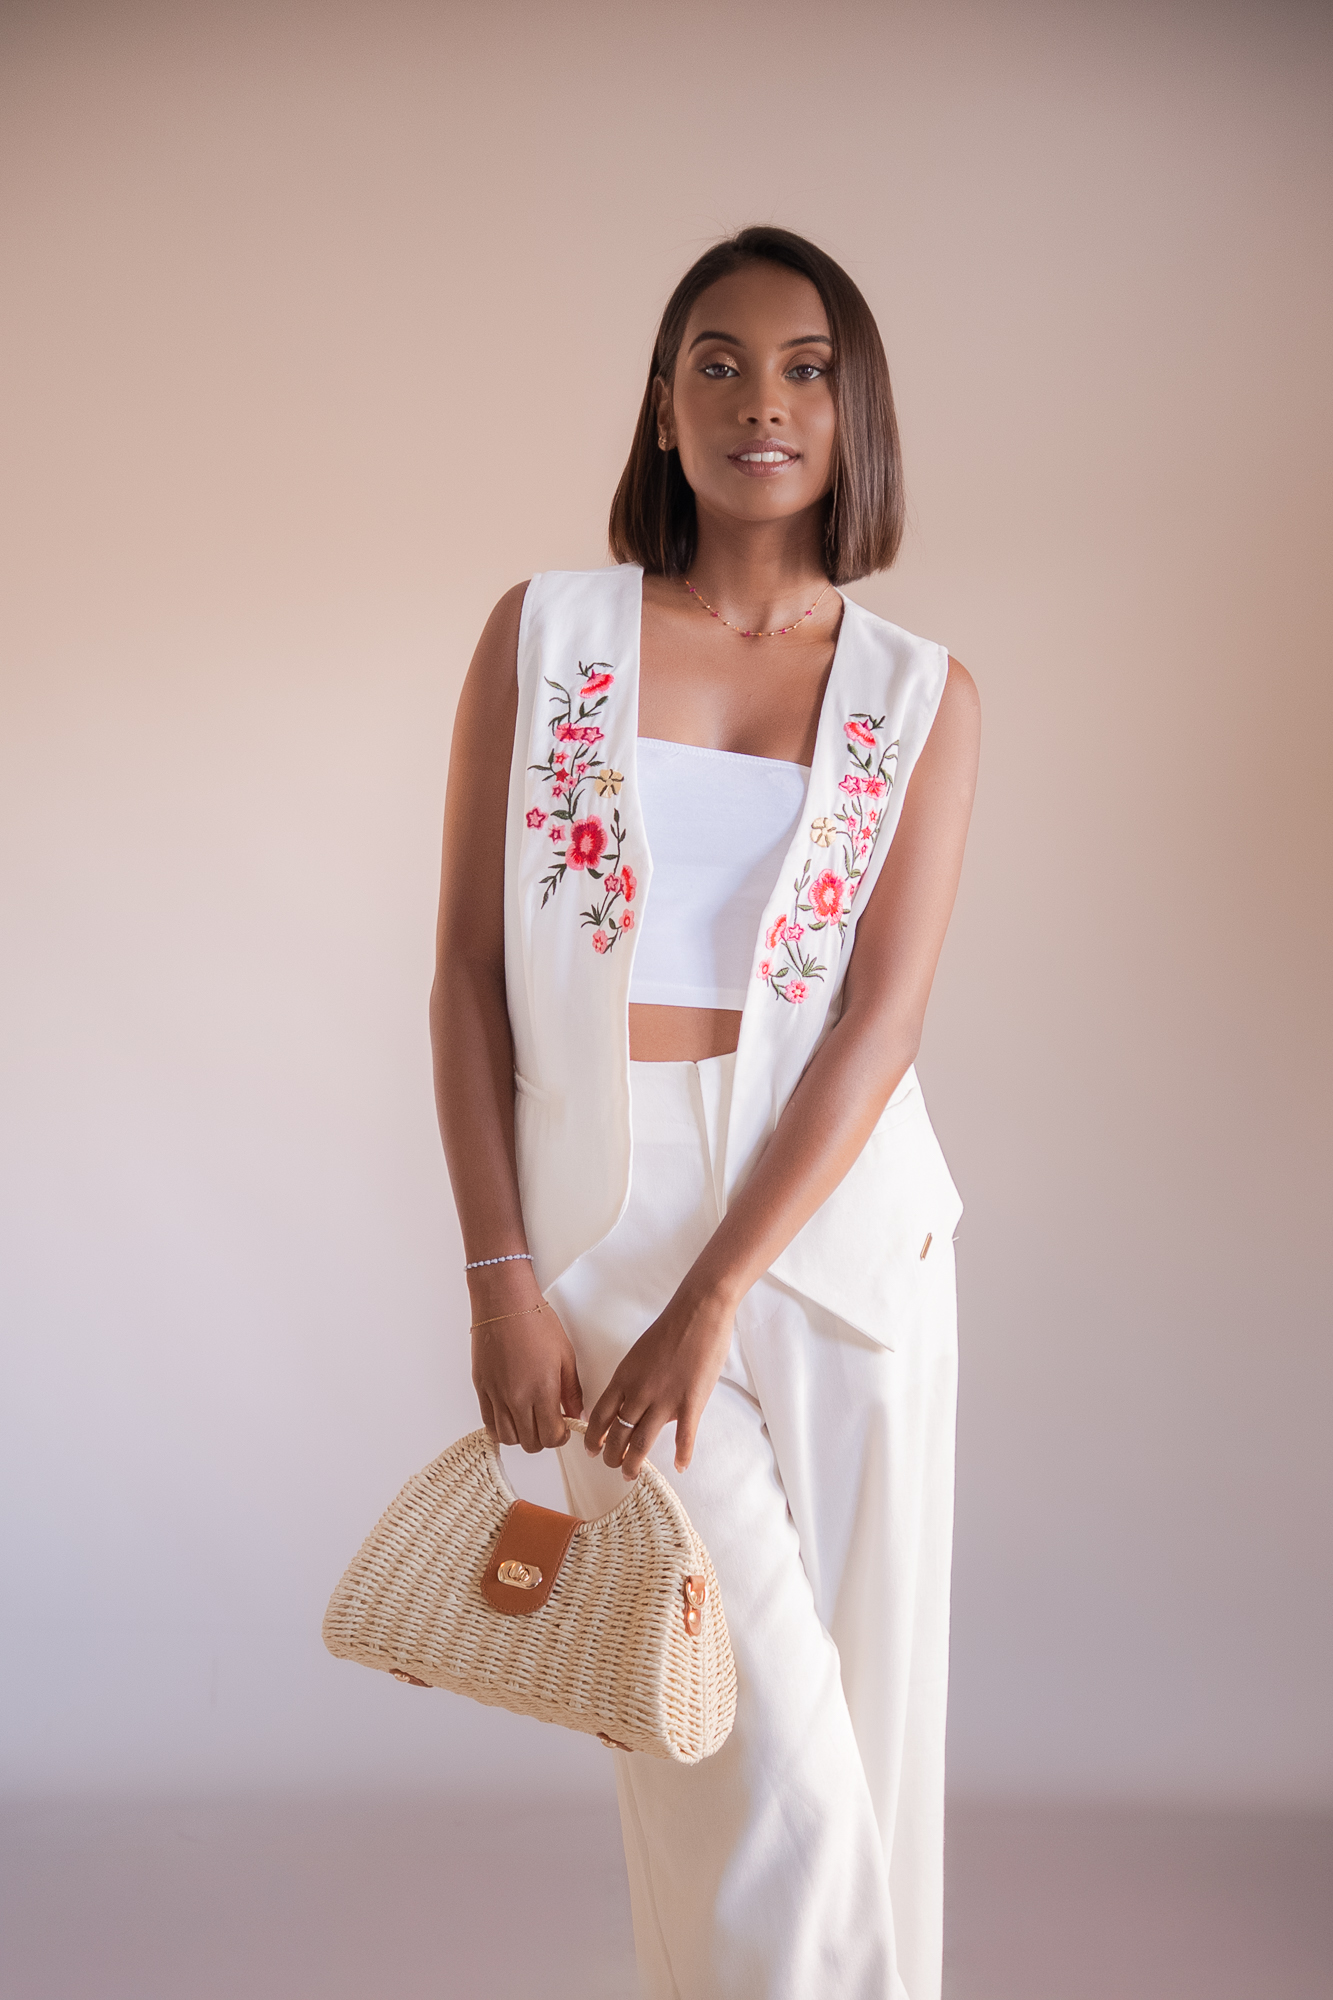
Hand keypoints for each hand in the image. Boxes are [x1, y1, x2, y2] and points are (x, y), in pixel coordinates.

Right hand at [472, 1299, 582, 1451]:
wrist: (505, 1303)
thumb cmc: (535, 1322)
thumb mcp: (566, 1356)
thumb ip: (572, 1391)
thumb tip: (577, 1413)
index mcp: (542, 1389)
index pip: (551, 1436)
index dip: (560, 1437)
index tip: (563, 1429)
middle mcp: (517, 1397)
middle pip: (530, 1443)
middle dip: (543, 1438)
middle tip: (548, 1424)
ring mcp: (496, 1395)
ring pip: (508, 1438)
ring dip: (521, 1435)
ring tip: (529, 1420)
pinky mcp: (482, 1389)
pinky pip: (489, 1424)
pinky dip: (500, 1427)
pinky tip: (510, 1416)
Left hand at [583, 1285, 734, 1478]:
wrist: (698, 1311)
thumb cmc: (669, 1328)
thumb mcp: (639, 1355)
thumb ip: (632, 1382)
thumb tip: (629, 1406)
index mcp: (624, 1378)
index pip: (600, 1416)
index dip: (594, 1438)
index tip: (593, 1451)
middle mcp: (639, 1392)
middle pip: (618, 1435)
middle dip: (612, 1456)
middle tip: (613, 1466)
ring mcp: (665, 1399)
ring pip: (642, 1442)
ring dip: (634, 1463)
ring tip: (631, 1474)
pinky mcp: (691, 1401)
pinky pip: (684, 1436)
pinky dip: (682, 1455)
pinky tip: (680, 1467)